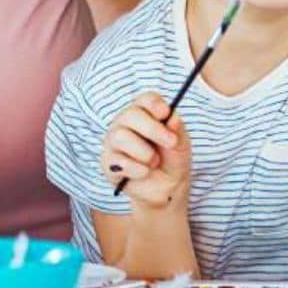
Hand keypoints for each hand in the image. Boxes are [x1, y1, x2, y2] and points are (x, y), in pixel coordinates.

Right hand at [101, 92, 190, 210]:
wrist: (166, 188)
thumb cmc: (172, 159)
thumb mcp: (180, 144)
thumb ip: (177, 130)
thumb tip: (173, 117)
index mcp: (145, 112)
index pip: (145, 99)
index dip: (155, 104)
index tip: (166, 113)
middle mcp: (125, 123)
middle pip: (131, 115)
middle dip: (153, 129)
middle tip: (171, 143)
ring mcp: (113, 141)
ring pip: (121, 137)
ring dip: (145, 153)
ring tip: (154, 162)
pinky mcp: (107, 161)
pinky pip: (118, 161)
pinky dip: (137, 169)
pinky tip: (144, 173)